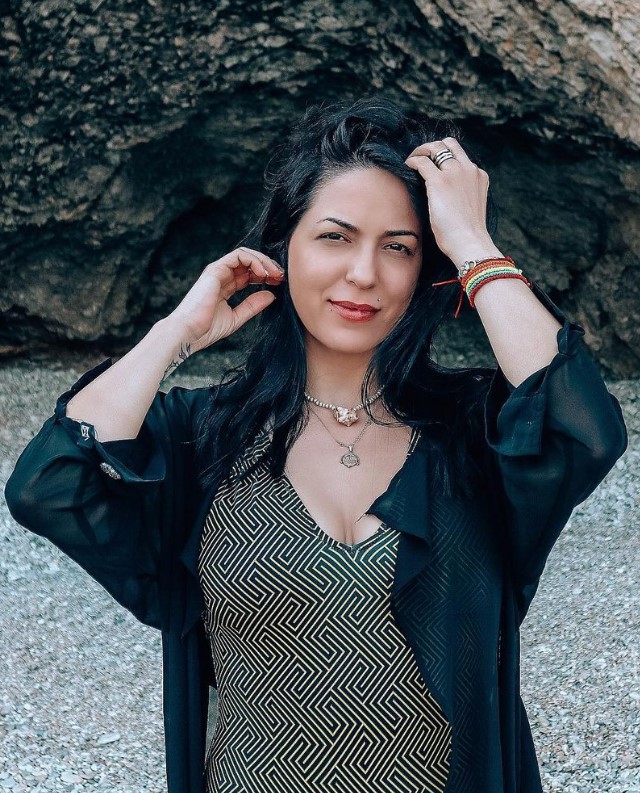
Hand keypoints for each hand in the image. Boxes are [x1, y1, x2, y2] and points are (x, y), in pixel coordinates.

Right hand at [167, 247, 284, 351]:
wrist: (188, 333)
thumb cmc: (206, 330)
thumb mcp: (237, 317)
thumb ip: (253, 305)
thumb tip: (271, 295)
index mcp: (226, 286)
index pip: (249, 274)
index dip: (266, 275)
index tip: (279, 283)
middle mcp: (222, 276)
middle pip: (249, 262)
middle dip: (268, 266)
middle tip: (281, 276)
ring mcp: (217, 271)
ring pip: (245, 255)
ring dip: (263, 261)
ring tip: (275, 274)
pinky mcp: (215, 269)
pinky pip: (238, 256)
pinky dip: (254, 261)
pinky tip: (263, 273)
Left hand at [405, 137, 498, 266]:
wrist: (469, 242)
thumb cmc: (467, 234)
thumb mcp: (470, 208)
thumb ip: (463, 195)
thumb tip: (445, 198)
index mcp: (478, 176)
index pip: (460, 155)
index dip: (445, 156)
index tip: (434, 163)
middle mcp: (468, 169)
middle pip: (448, 144)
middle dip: (432, 147)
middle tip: (420, 157)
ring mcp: (454, 172)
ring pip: (434, 148)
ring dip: (420, 151)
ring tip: (411, 161)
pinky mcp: (439, 181)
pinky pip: (422, 162)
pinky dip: (412, 162)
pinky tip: (406, 168)